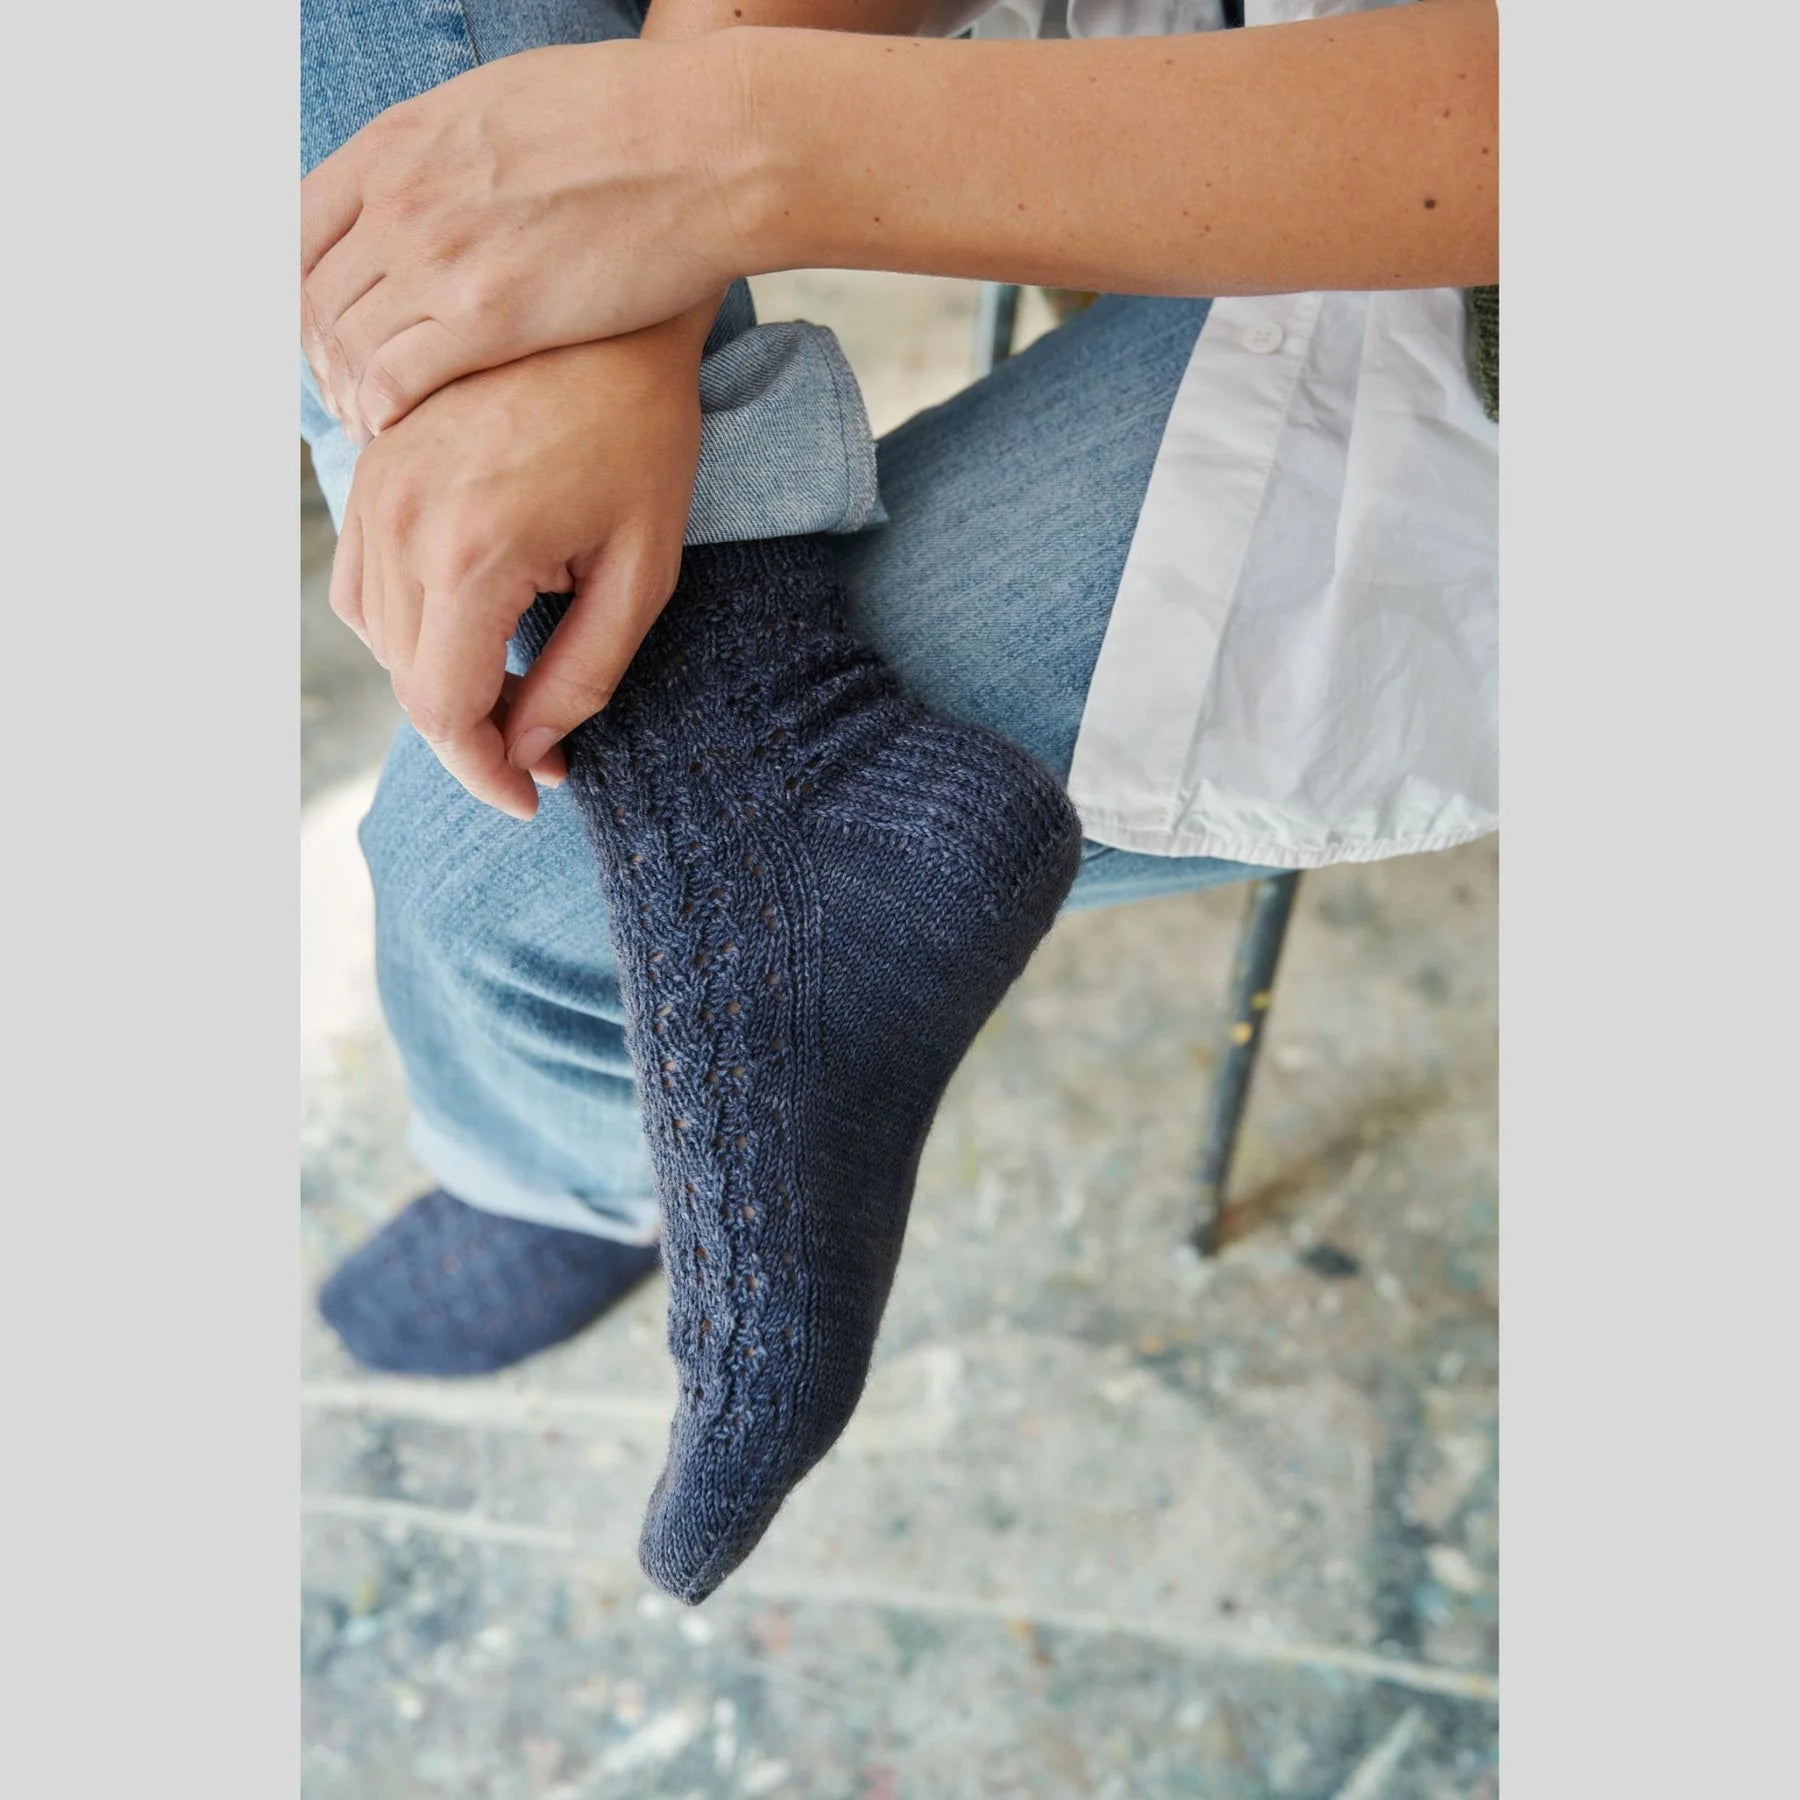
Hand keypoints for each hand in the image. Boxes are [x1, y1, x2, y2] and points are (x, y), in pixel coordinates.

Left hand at [302, 38, 752, 439]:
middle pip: (316, 296)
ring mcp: (440, 256)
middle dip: (321, 356)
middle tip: (344, 394)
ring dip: (348, 394)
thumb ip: (453, 154)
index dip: (301, 293)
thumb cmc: (632, 121)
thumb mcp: (505, 108)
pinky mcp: (489, 316)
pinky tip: (399, 430)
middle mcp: (402, 198)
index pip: (299, 230)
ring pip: (347, 346)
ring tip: (369, 424)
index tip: (326, 329)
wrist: (701, 143)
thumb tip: (448, 186)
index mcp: (399, 143)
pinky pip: (395, 380)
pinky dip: (384, 411)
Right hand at [329, 309, 710, 817]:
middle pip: (408, 680)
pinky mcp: (370, 467)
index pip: (443, 710)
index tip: (537, 795)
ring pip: (376, 637)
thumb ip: (584, 675)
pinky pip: (360, 580)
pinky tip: (470, 627)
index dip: (486, 772)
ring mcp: (373, 487)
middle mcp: (400, 522)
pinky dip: (406, 626)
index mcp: (470, 553)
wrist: (604, 315)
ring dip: (438, 681)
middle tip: (542, 751)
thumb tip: (531, 751)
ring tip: (512, 692)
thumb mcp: (641, 573)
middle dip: (472, 734)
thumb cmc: (644, 437)